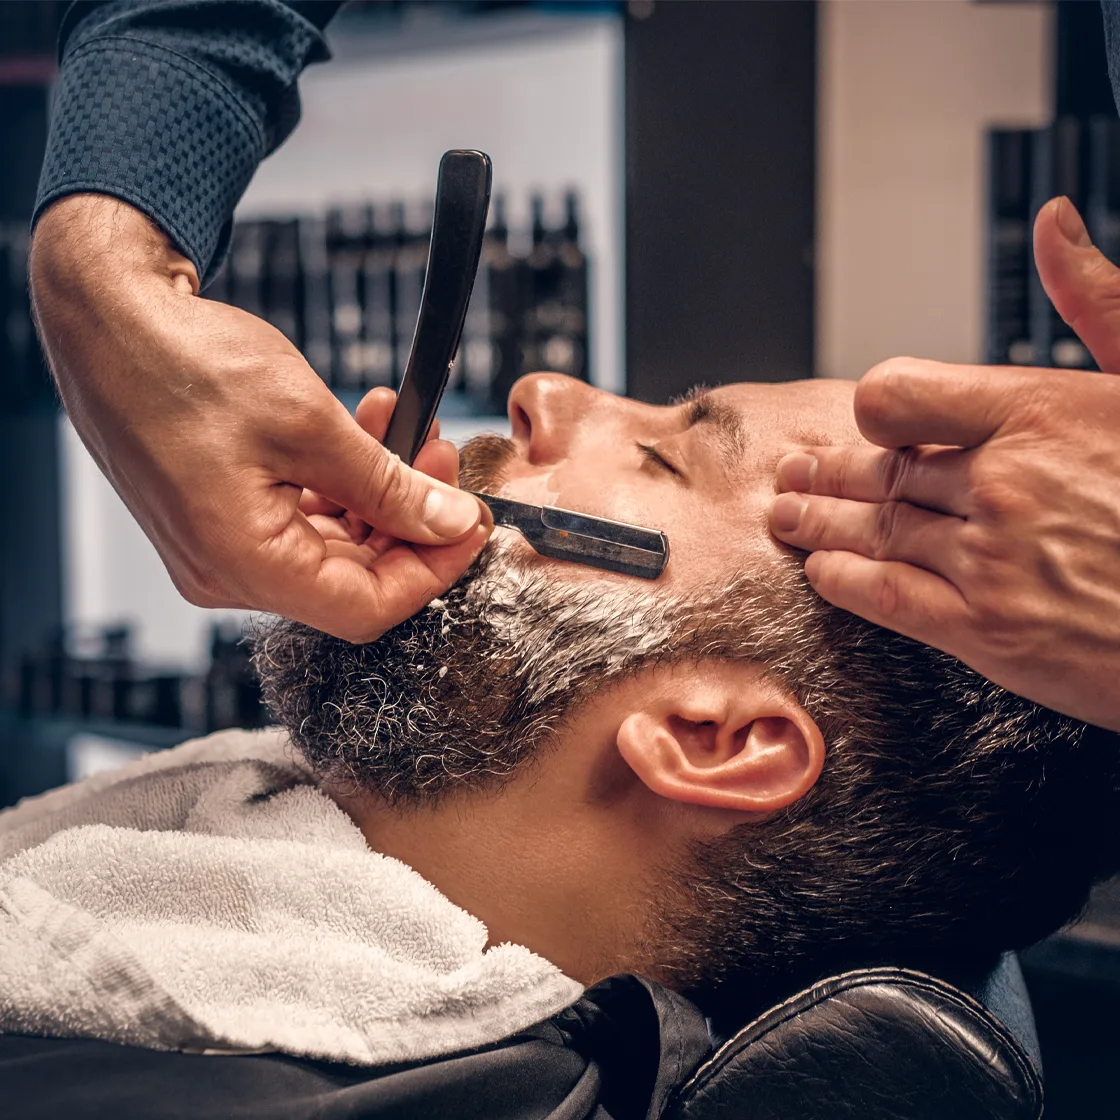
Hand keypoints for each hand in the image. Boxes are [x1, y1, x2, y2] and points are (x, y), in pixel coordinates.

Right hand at [31, 194, 490, 642]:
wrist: (107, 318)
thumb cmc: (183, 363)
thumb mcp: (309, 424)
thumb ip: (389, 486)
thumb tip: (450, 522)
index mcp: (242, 564)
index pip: (367, 608)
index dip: (434, 570)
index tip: (472, 523)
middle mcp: (227, 571)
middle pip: (353, 578)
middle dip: (411, 519)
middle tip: (442, 458)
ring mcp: (221, 547)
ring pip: (332, 544)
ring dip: (380, 493)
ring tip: (407, 429)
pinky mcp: (221, 516)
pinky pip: (301, 519)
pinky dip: (341, 483)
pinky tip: (366, 432)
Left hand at [767, 197, 1119, 730]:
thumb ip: (1097, 301)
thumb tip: (1054, 224)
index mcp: (1040, 412)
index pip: (900, 395)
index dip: (875, 408)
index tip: (865, 420)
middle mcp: (1004, 482)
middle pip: (883, 469)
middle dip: (829, 471)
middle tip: (796, 472)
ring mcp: (990, 558)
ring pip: (875, 529)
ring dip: (820, 522)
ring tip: (788, 515)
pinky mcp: (988, 629)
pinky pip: (887, 596)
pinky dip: (844, 582)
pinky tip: (822, 571)